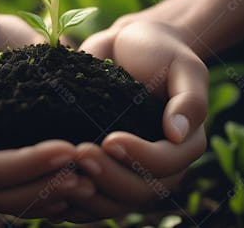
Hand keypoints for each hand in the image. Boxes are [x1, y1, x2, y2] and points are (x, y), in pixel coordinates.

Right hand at [0, 1, 94, 218]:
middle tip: (88, 177)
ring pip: (13, 196)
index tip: (66, 150)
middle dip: (43, 187)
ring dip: (52, 195)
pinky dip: (52, 187)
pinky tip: (81, 181)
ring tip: (92, 183)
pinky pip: (25, 180)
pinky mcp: (5, 145)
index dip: (21, 166)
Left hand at [49, 19, 207, 221]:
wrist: (129, 45)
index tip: (110, 140)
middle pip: (138, 190)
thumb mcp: (184, 67)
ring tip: (64, 168)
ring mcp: (129, 165)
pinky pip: (92, 190)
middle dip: (109, 177)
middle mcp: (158, 162)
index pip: (166, 165)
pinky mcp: (105, 161)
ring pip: (113, 199)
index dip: (140, 159)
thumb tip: (178, 134)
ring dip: (88, 191)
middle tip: (80, 154)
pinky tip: (53, 181)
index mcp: (183, 144)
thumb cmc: (159, 52)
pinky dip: (74, 193)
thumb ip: (189, 99)